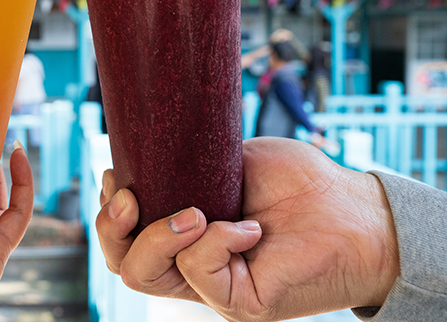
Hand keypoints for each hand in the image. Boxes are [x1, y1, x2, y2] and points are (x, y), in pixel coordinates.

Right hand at [96, 137, 399, 320]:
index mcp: (182, 235)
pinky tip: (249, 226)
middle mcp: (190, 264)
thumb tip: (143, 160)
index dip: (108, 209)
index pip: (124, 237)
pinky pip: (200, 275)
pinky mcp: (240, 302)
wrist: (354, 208)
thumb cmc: (299, 182)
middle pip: (121, 263)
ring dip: (156, 236)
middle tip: (128, 196)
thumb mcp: (227, 159)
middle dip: (110, 228)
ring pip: (144, 276)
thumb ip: (186, 165)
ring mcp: (213, 287)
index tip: (117, 172)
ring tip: (193, 212)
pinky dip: (216, 241)